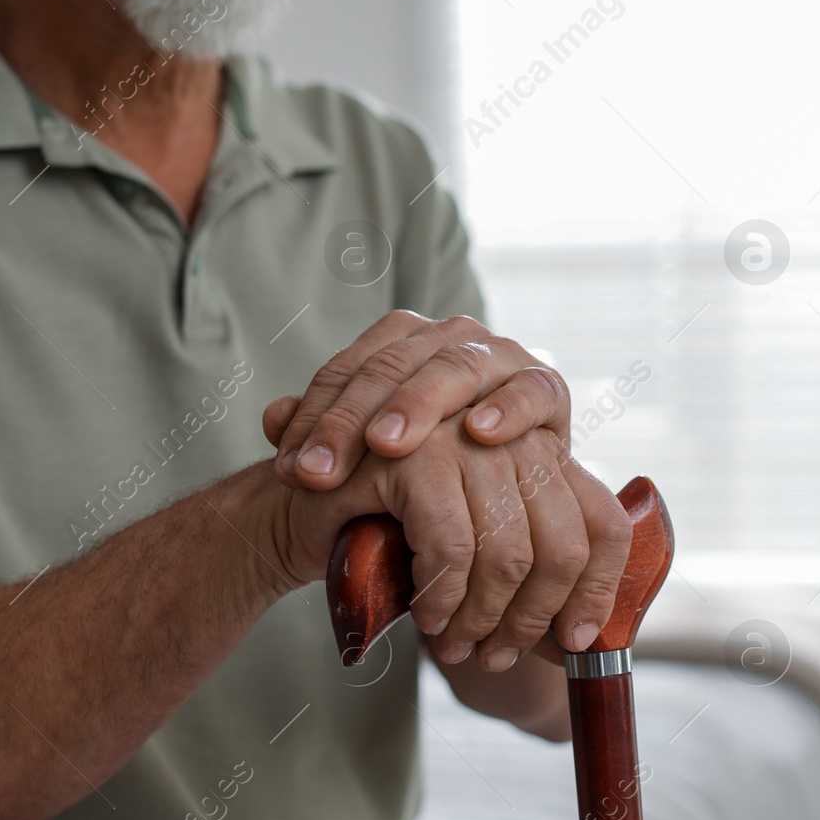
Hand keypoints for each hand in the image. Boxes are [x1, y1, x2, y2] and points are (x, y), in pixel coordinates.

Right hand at [261, 399, 630, 668]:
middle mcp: (515, 434)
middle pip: (566, 546)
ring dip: (485, 618)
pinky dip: (444, 599)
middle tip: (496, 656)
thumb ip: (531, 570)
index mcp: (544, 451)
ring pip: (512, 552)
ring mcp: (464, 434)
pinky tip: (427, 617)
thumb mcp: (475, 549)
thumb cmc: (394, 538)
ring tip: (458, 644)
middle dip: (534, 619)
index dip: (599, 591)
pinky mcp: (413, 452)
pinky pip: (453, 547)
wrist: (299, 511)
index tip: (575, 642)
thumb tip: (586, 640)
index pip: (604, 523)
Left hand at [270, 311, 568, 491]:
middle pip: (392, 369)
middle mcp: (450, 336)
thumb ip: (318, 432)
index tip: (293, 474)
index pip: (347, 370)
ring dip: (421, 406)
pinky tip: (480, 434)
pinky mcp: (546, 386)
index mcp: (401, 340)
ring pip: (455, 368)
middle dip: (352, 421)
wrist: (505, 483)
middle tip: (321, 471)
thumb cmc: (427, 465)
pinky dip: (508, 408)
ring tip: (387, 446)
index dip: (316, 420)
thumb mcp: (368, 454)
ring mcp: (501, 355)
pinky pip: (530, 390)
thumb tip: (272, 418)